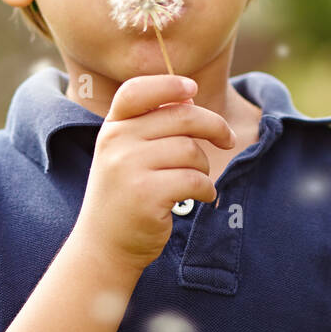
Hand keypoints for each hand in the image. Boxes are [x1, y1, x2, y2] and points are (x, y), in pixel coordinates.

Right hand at [72, 75, 235, 274]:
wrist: (104, 246)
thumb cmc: (125, 195)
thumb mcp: (126, 154)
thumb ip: (150, 126)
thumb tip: (188, 98)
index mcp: (113, 128)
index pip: (136, 91)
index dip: (168, 84)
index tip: (193, 88)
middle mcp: (117, 142)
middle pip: (181, 117)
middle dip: (213, 126)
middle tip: (226, 139)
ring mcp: (128, 168)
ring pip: (192, 150)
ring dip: (205, 167)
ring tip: (197, 181)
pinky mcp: (146, 195)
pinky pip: (195, 179)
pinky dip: (206, 189)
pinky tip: (201, 197)